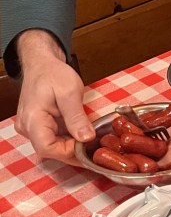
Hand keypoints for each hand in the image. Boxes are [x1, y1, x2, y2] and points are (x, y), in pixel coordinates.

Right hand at [13, 30, 92, 164]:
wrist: (42, 64)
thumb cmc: (53, 74)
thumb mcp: (69, 93)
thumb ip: (76, 117)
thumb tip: (87, 138)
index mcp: (32, 119)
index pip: (47, 148)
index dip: (69, 152)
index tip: (89, 148)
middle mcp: (27, 127)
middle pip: (51, 149)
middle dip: (74, 149)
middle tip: (96, 145)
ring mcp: (31, 127)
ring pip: (53, 145)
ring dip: (72, 144)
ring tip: (92, 139)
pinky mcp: (38, 125)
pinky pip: (53, 137)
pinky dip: (68, 137)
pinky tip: (82, 132)